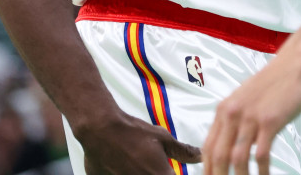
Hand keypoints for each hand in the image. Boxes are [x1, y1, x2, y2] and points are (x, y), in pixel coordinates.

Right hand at [77, 111, 200, 174]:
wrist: (101, 130)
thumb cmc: (133, 133)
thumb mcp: (163, 139)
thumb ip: (182, 151)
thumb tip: (200, 156)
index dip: (172, 174)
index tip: (168, 168)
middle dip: (157, 173)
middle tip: (149, 164)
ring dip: (142, 173)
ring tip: (136, 163)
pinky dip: (125, 174)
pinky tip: (124, 166)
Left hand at [202, 56, 300, 174]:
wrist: (293, 66)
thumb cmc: (271, 84)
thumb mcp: (244, 100)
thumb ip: (233, 121)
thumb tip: (229, 147)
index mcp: (223, 110)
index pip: (208, 147)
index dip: (207, 168)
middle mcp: (232, 114)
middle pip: (218, 156)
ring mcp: (250, 117)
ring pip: (237, 158)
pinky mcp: (269, 121)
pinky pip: (261, 154)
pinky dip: (261, 171)